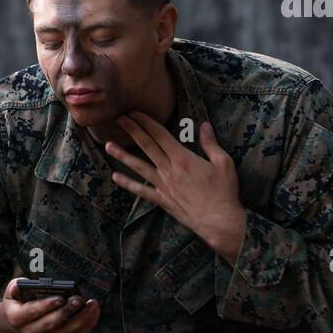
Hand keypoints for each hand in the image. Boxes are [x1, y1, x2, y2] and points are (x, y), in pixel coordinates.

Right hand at [0, 278, 99, 332]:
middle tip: (79, 299)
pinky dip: (87, 325)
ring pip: (66, 332)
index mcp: (17, 318)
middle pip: (51, 324)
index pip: (31, 313)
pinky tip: (94, 312)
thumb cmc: (16, 306)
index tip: (59, 298)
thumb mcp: (11, 294)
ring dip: (82, 319)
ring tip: (92, 304)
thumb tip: (25, 283)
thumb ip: (16, 286)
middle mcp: (31, 331)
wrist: (14, 329)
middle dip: (67, 312)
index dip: (46, 306)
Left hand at [105, 112, 247, 262]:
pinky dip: (128, 184)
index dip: (146, 122)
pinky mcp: (162, 200)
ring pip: (139, 167)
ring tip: (108, 146)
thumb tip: (204, 125)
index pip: (160, 135)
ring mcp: (163, 185)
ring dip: (123, 155)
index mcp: (183, 158)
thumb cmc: (224, 191)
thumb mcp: (223, 163)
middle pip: (147, 146)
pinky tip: (116, 178)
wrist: (219, 220)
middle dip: (132, 130)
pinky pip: (142, 191)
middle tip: (118, 118)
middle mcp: (169, 170)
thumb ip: (210, 143)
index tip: (135, 112)